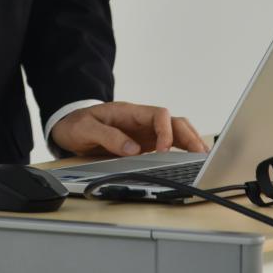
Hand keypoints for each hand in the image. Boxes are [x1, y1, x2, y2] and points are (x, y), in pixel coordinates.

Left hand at [51, 101, 203, 157]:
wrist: (68, 126)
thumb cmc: (77, 124)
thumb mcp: (87, 129)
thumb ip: (109, 137)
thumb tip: (133, 149)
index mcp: (130, 112)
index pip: (159, 115)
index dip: (166, 131)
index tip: (164, 151)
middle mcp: (141, 121)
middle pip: (174, 122)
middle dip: (189, 137)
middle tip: (199, 156)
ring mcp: (145, 132)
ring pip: (176, 132)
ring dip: (191, 142)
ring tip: (203, 158)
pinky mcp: (145, 144)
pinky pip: (169, 143)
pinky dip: (182, 150)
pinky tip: (191, 160)